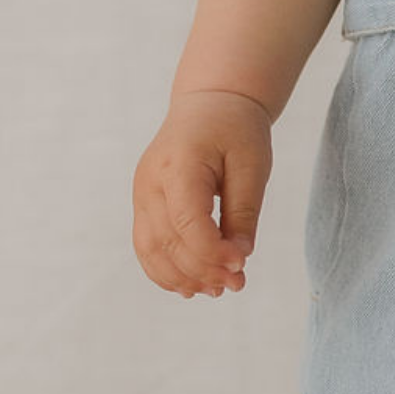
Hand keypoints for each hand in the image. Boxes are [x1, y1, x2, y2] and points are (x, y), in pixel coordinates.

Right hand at [132, 90, 271, 299]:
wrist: (209, 103)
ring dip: (182, 276)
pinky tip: (191, 286)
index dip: (212, 250)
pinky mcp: (144, 204)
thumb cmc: (235, 129)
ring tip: (218, 290)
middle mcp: (150, 182)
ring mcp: (141, 194)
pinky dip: (165, 270)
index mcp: (179, 164)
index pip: (187, 221)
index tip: (242, 265)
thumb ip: (244, 210)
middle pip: (168, 240)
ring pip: (150, 249)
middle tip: (238, 284)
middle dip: (202, 269)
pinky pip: (147, 245)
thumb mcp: (252, 164)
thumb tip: (240, 256)